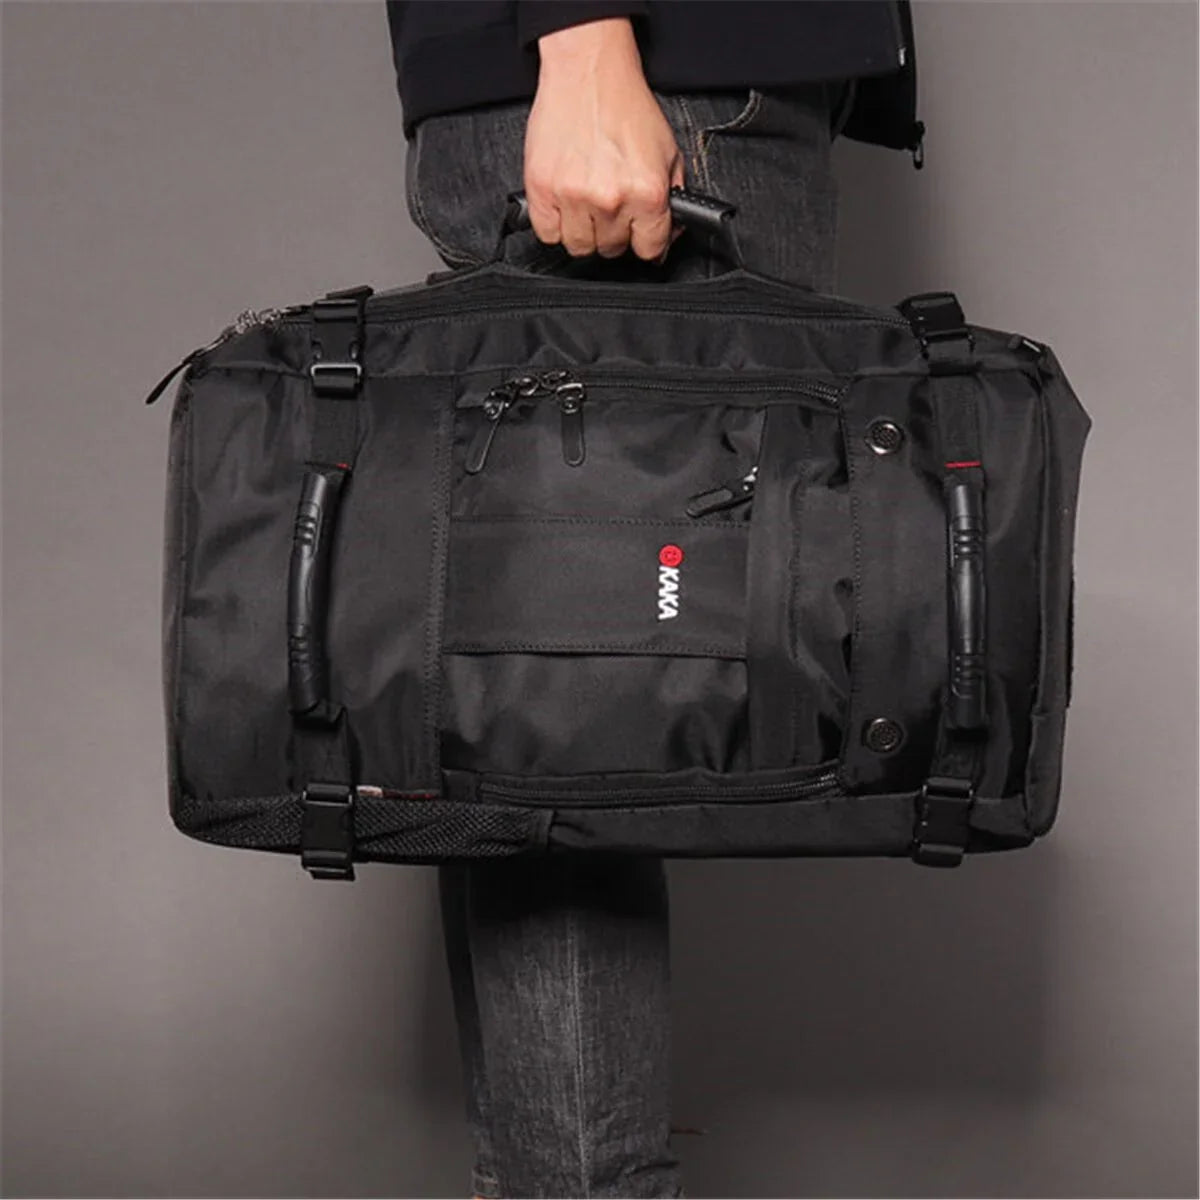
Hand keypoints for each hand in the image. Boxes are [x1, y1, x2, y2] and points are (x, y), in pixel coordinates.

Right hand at [524, 17, 686, 262]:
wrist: (588, 72)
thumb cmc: (625, 105)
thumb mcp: (668, 151)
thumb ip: (673, 196)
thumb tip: (670, 232)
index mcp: (647, 192)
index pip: (649, 249)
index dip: (646, 242)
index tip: (639, 234)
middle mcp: (611, 199)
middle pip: (612, 249)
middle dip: (614, 232)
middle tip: (610, 206)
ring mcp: (574, 197)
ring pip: (579, 246)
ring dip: (584, 232)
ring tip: (587, 204)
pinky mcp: (542, 190)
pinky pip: (548, 234)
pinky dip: (555, 224)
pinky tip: (565, 204)